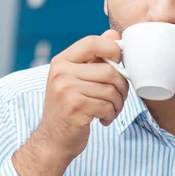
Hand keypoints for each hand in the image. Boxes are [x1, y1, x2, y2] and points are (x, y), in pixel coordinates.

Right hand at [36, 29, 128, 163]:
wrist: (53, 141)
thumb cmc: (69, 109)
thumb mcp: (76, 79)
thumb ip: (94, 57)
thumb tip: (113, 34)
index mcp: (61, 61)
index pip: (92, 42)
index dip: (112, 48)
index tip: (119, 62)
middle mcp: (61, 73)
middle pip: (109, 70)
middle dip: (121, 87)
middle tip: (118, 99)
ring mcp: (66, 90)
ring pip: (111, 90)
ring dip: (118, 104)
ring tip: (110, 111)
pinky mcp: (75, 108)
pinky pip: (107, 106)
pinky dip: (111, 115)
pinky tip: (102, 119)